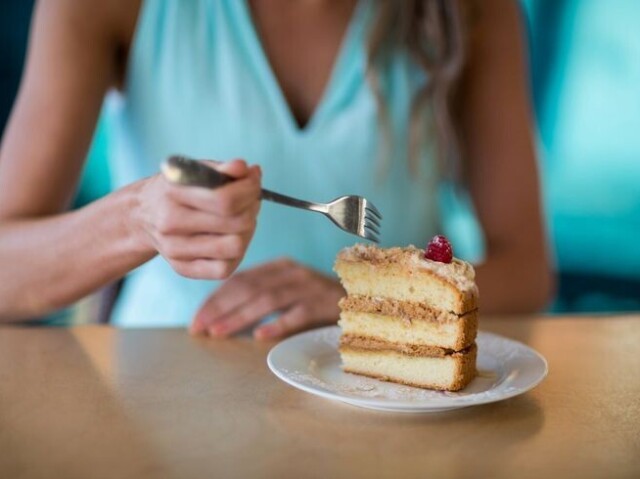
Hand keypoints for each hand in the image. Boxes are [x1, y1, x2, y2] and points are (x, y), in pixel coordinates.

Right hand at [131, 159, 260, 279]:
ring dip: (247, 231)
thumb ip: (220, 168)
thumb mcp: (194, 170)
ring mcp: (175, 250)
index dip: (250, 190)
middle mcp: (170, 224)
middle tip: (250, 200)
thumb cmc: (177, 190)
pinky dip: (235, 253)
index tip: (254, 179)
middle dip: (252, 208)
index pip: (225, 200)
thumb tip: (244, 168)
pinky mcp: (183, 269)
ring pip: (235, 247)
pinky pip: (224, 269)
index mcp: (173, 194)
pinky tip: (230, 238)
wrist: (141, 216)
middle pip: (236, 224)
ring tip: (240, 219)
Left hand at [190, 258, 344, 339]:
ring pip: (267, 299)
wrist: (362, 300)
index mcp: (280, 267)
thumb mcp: (289, 292)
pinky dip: (277, 324)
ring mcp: (308, 287)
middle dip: (220, 308)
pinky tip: (260, 335)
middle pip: (249, 287)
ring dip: (240, 316)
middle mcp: (292, 272)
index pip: (240, 279)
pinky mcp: (323, 304)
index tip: (197, 319)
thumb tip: (221, 318)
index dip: (216, 298)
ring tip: (219, 333)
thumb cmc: (318, 302)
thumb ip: (261, 297)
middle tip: (199, 327)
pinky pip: (297, 314)